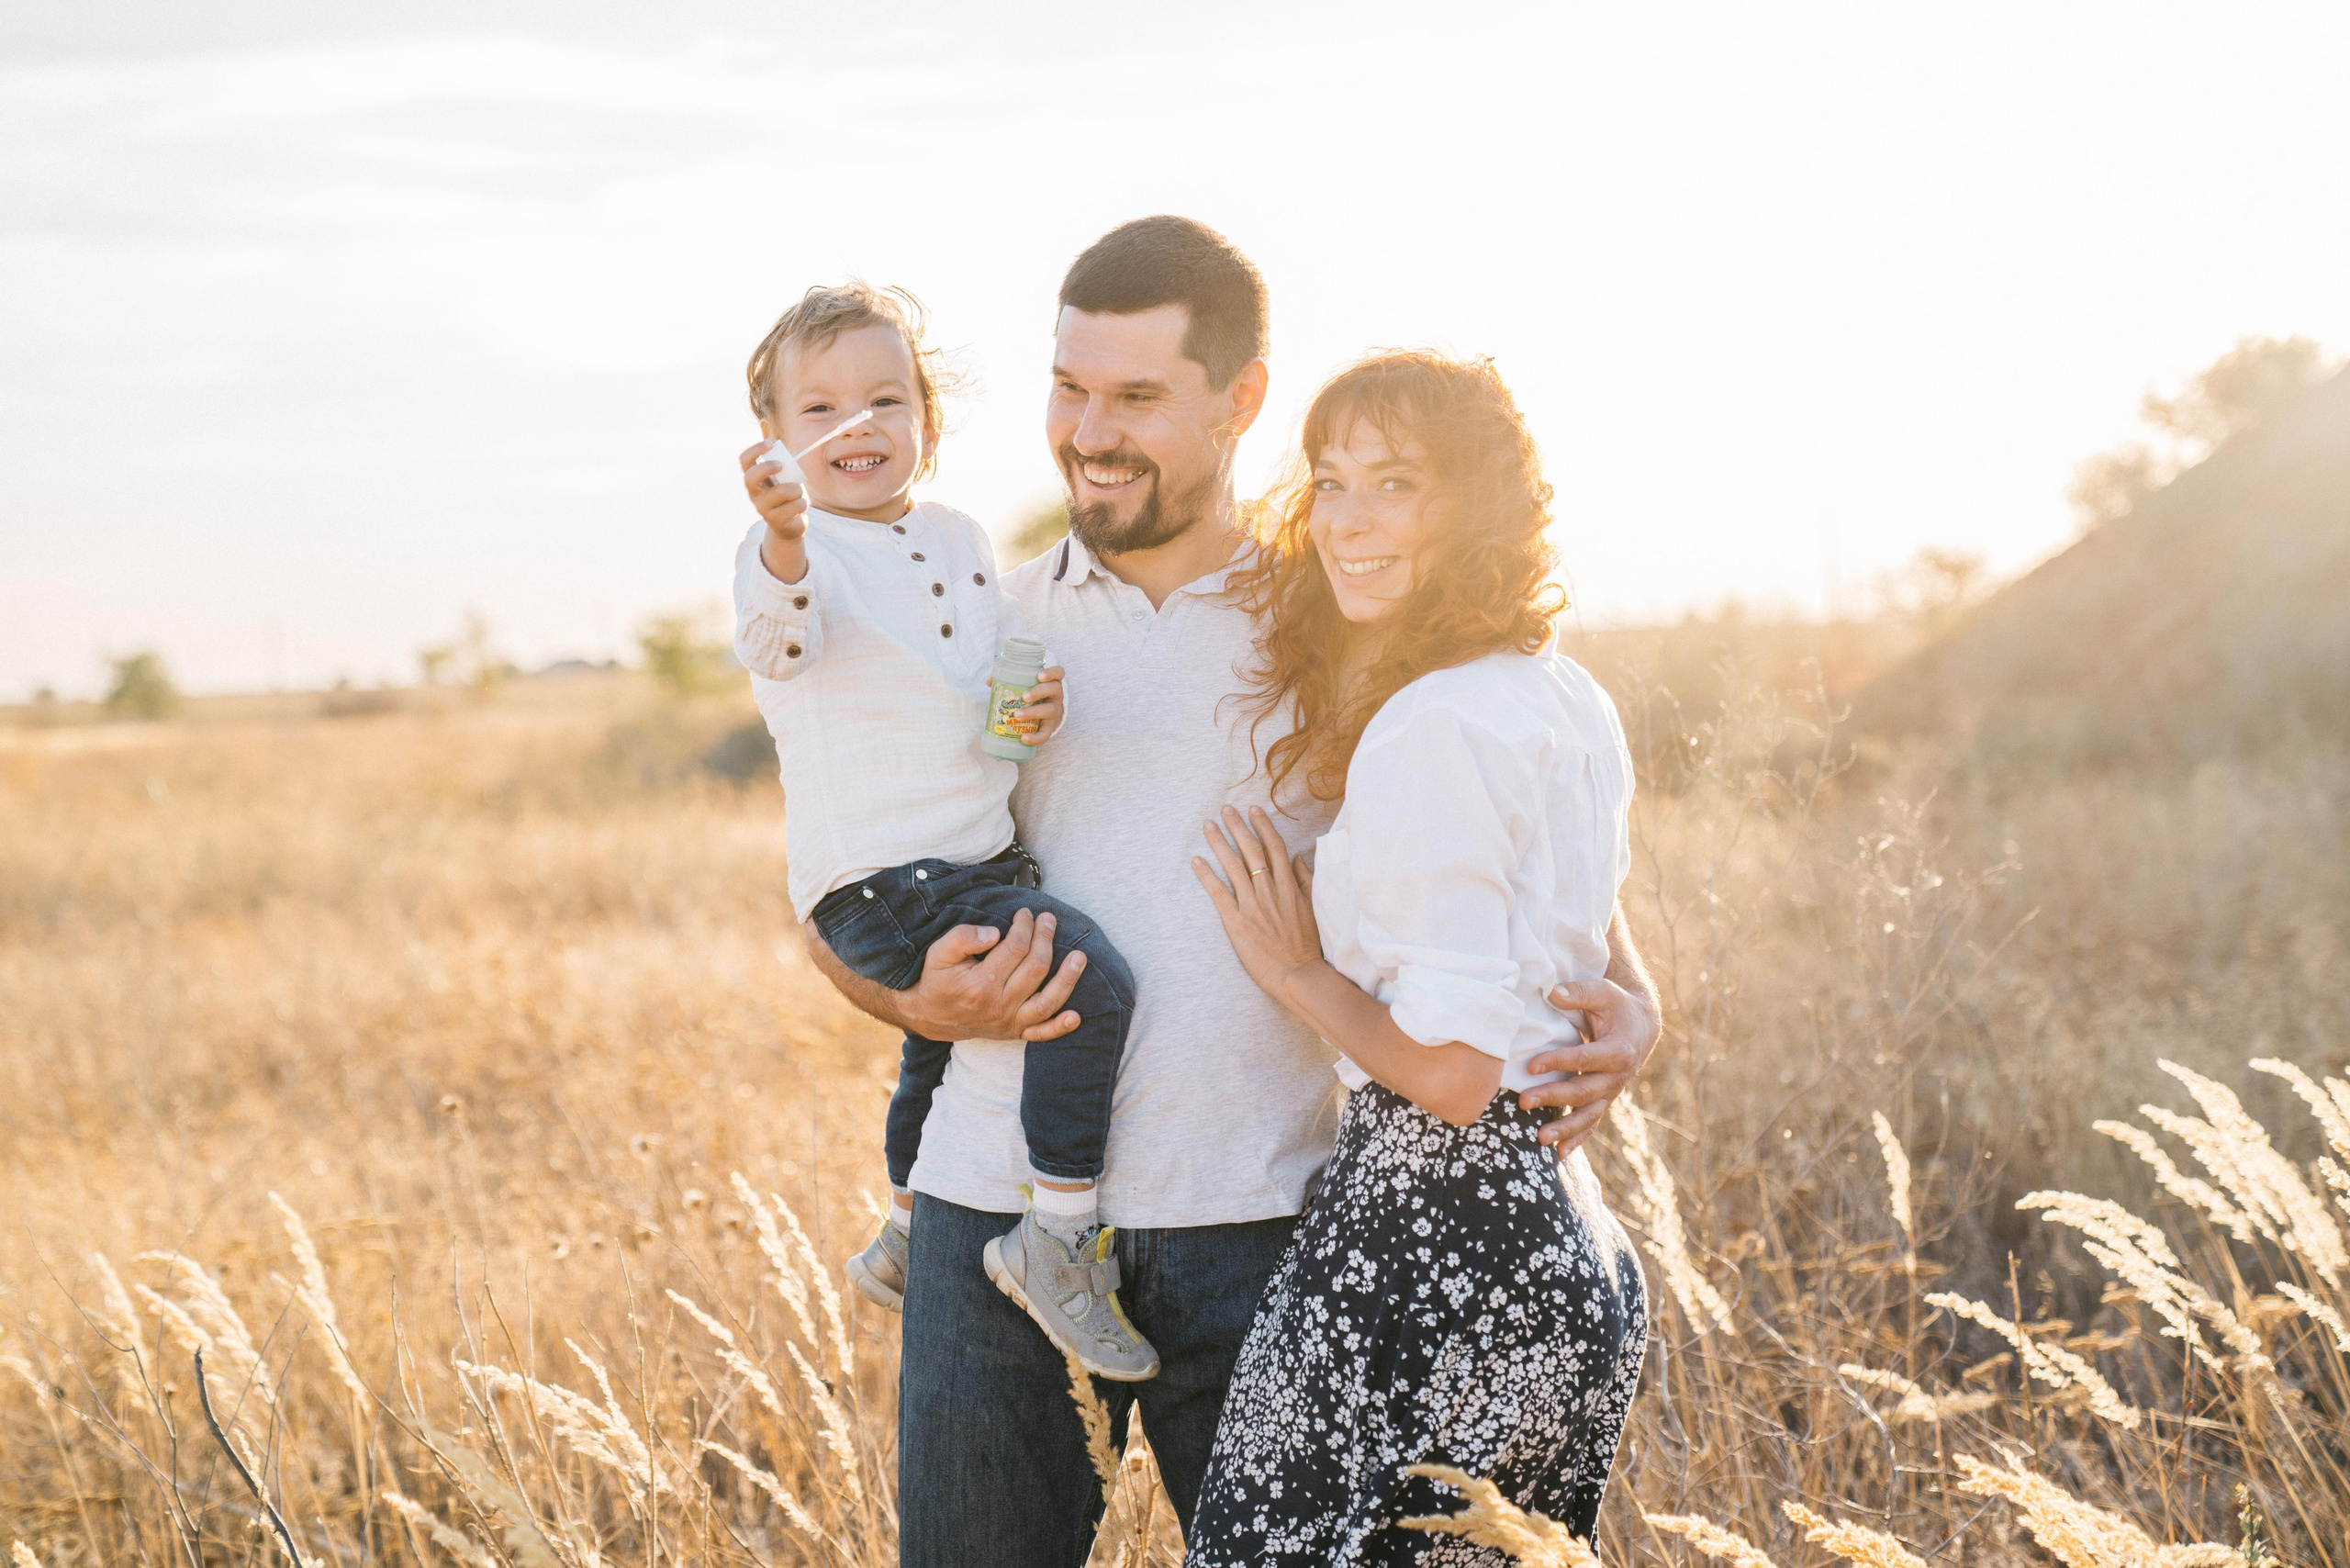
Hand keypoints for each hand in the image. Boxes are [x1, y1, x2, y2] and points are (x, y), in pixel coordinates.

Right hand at [739, 439, 810, 583]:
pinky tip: (800, 506)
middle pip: (750, 478)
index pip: (744, 460)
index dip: (755, 449)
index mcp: (755, 479)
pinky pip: (795, 506)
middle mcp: (754, 493)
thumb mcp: (785, 479)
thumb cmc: (788, 496)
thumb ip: (785, 468)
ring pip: (780, 491)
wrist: (790, 526)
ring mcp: (762, 508)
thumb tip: (789, 458)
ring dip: (796, 488)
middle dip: (767, 467)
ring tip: (798, 492)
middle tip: (782, 465)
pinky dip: (803, 503)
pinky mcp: (776, 520)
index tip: (771, 443)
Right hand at [897, 907, 1085, 1042]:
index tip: (1025, 913)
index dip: (1024, 926)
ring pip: (1047, 1001)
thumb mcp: (938, 953)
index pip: (1015, 948)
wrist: (928, 1016)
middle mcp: (998, 1006)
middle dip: (1045, 939)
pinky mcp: (1014, 1032)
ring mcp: (1009, 1022)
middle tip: (1048, 920)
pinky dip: (1060, 1027)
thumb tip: (995, 933)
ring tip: (1080, 957)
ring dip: (1068, 978)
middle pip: (1036, 968)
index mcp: (980, 984)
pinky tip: (1076, 1017)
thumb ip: (963, 938)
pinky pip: (1042, 1033)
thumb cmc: (936, 980)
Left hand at [1015, 665, 1065, 745]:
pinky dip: (1035, 738)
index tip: (1039, 676)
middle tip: (1024, 697)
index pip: (1058, 672)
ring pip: (1049, 710)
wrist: (1044, 717)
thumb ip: (1009, 682)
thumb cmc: (1033, 697)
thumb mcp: (1026, 687)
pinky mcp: (1050, 727)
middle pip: (1053, 690)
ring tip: (1017, 715)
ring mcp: (1055, 711)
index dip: (1051, 673)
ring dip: (1033, 712)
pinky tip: (1024, 738)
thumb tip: (989, 681)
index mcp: (1051, 682)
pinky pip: (1045, 733)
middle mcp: (1056, 696)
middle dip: (1038, 692)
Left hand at [1190, 806, 1323, 1005]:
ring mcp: (1253, 906)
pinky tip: (1196, 860)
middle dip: (1238, 826)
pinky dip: (1207, 875)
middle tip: (1225, 809)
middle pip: (1252, 850)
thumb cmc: (1307, 947)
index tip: (1254, 811)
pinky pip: (1219, 893)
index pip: (1275, 848)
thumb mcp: (1313, 909)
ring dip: (1220, 843)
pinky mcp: (1238, 922)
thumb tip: (1299, 859)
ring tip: (1208, 826)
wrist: (1299, 976)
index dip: (1264, 826)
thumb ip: (1305, 882)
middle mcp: (1271, 891)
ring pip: (1234, 866)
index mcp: (1290, 887)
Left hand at [1517, 977, 1662, 1154]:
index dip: (1558, 1062)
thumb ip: (1578, 992)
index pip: (1585, 1059)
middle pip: (1584, 1091)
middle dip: (1554, 1097)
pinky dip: (1577, 1139)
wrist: (1641, 1025)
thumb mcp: (1602, 991)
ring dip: (1565, 1129)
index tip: (1531, 1065)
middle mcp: (1618, 1076)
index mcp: (1619, 1050)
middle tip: (1523, 1101)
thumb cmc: (1616, 1005)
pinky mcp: (1604, 1099)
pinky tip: (1559, 1155)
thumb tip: (1552, 992)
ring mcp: (1611, 1091)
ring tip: (1539, 1138)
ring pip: (1588, 1115)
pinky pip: (1591, 1123)